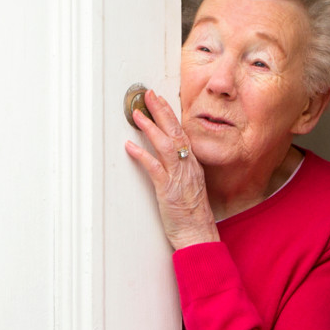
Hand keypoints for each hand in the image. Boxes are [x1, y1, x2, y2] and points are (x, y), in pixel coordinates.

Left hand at [122, 88, 217, 250]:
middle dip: (161, 111)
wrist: (199, 235)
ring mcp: (179, 177)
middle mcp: (188, 167)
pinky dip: (142, 155)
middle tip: (148, 94)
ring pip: (166, 145)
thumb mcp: (190, 187)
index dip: (169, 115)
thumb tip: (168, 159)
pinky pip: (155, 168)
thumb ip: (181, 170)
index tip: (159, 100)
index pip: (181, 133)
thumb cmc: (193, 215)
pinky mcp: (169, 190)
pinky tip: (130, 146)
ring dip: (150, 127)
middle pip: (175, 132)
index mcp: (193, 164)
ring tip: (137, 115)